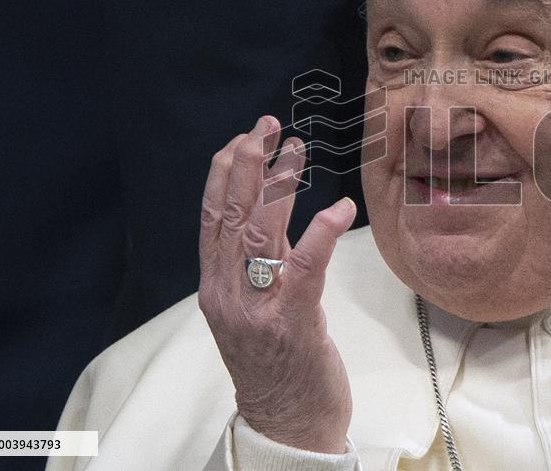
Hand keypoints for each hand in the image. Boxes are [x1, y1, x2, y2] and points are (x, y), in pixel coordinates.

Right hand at [198, 115, 356, 453]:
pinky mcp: (292, 323)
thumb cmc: (276, 363)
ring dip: (279, 184)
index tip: (241, 138)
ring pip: (261, 232)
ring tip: (296, 147)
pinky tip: (339, 208)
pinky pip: (304, 268)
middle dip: (246, 163)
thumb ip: (259, 264)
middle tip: (266, 125)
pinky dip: (321, 232)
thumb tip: (272, 211)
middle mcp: (227, 293)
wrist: (285, 424)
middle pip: (231, 215)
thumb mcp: (256, 308)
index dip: (223, 172)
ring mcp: (256, 309)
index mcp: (215, 287)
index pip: (212, 218)